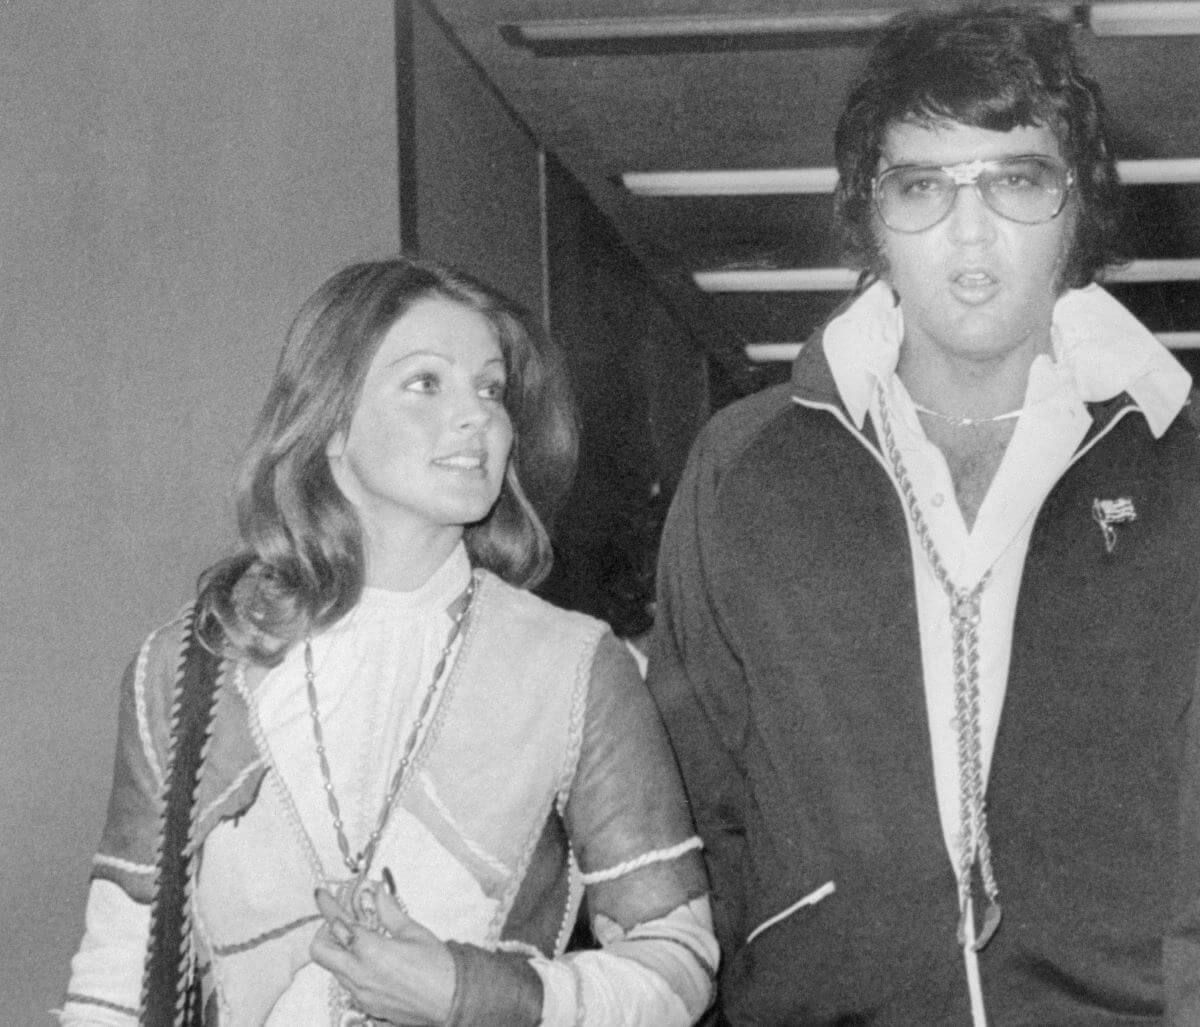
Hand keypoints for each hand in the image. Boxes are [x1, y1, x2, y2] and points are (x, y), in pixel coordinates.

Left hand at [311, 884, 455, 1025]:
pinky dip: (351, 968)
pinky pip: (347, 984)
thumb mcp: (413, 931)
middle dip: (324, 932)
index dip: (327, 905)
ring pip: (333, 968)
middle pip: (320, 951)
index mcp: (371, 951)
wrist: (452, 1001)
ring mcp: (361, 994)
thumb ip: (389, 911)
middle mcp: (359, 974)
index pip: (337, 923)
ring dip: (339, 951)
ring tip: (360, 939)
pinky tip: (371, 961)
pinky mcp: (367, 1006)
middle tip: (340, 922)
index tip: (322, 894)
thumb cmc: (438, 966)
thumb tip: (377, 891)